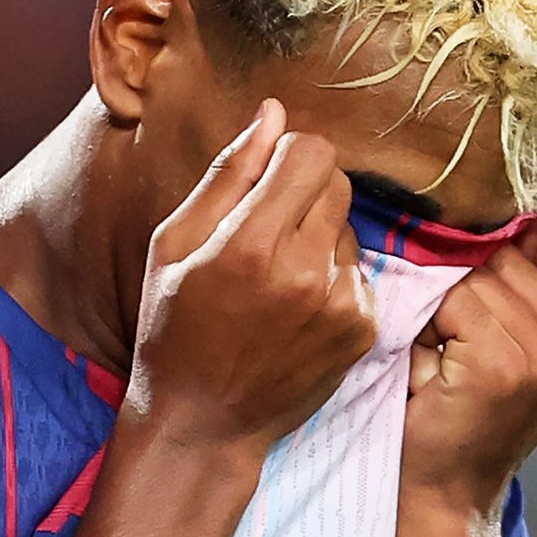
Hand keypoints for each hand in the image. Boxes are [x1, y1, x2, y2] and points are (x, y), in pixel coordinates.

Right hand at [126, 97, 375, 461]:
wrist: (202, 424)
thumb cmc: (174, 328)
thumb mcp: (173, 243)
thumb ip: (229, 173)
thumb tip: (273, 112)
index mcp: (249, 243)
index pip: (310, 150)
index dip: (286, 155)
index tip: (264, 180)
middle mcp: (304, 271)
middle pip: (337, 180)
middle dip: (304, 190)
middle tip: (267, 229)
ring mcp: (340, 303)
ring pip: (348, 225)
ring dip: (319, 236)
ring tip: (278, 277)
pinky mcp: (363, 329)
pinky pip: (360, 270)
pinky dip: (333, 278)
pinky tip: (297, 309)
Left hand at [400, 208, 536, 511]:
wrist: (448, 488)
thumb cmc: (470, 409)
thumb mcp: (523, 345)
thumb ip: (530, 284)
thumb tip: (505, 211)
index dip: (515, 242)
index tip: (490, 287)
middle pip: (506, 250)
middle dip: (469, 287)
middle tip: (463, 346)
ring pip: (474, 275)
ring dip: (444, 313)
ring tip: (449, 361)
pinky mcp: (502, 364)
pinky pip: (452, 302)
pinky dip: (429, 332)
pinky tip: (437, 373)